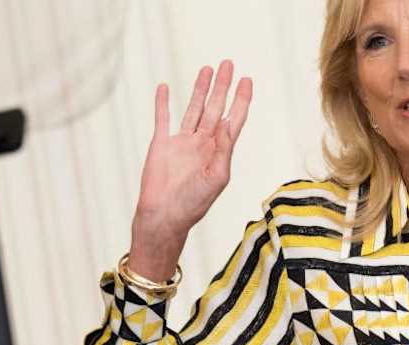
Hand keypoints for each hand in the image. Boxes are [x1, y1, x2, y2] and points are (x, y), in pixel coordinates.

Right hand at [128, 60, 252, 280]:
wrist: (164, 216)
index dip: (241, 100)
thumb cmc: (194, 204)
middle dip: (222, 86)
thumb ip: (224, 150)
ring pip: (193, 109)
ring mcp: (182, 142)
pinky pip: (162, 118)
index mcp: (219, 151)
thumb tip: (230, 125)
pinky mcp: (161, 144)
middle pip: (215, 107)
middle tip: (228, 64)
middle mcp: (202, 143)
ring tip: (206, 69)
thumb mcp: (217, 178)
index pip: (234, 119)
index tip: (247, 80)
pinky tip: (165, 87)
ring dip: (200, 89)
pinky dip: (163, 103)